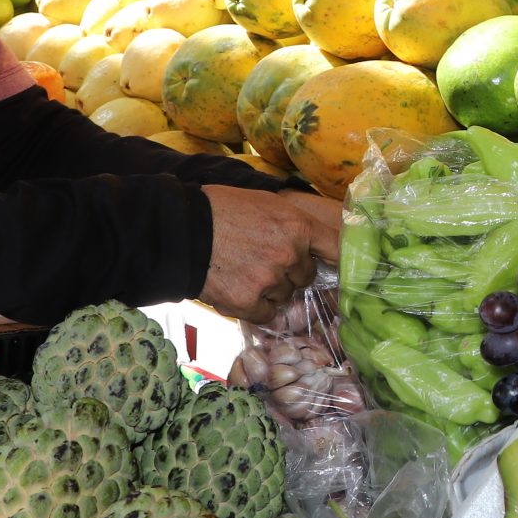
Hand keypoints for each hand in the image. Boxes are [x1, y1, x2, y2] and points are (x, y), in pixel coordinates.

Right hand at [197, 186, 343, 321]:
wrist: (181, 230)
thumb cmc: (221, 209)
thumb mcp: (265, 203)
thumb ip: (292, 225)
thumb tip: (311, 244)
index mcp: (298, 226)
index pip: (335, 250)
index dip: (336, 260)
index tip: (333, 266)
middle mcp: (290, 255)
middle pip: (306, 276)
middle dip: (290, 272)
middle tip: (263, 260)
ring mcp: (270, 280)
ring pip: (285, 296)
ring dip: (270, 289)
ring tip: (243, 270)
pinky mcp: (249, 302)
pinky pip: (266, 314)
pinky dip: (255, 307)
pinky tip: (237, 289)